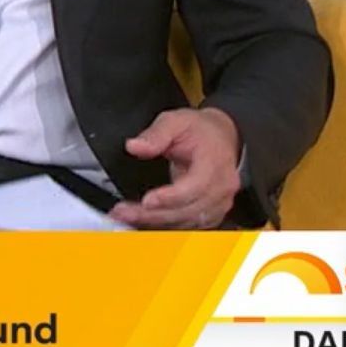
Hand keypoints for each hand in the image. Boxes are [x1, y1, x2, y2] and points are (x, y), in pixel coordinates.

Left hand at [110, 108, 241, 229]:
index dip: (170, 198)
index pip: (195, 188)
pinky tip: (144, 220)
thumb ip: (156, 134)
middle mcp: (221, 188)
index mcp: (215, 164)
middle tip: (123, 212)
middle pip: (188, 210)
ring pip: (187, 221)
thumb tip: (135, 146)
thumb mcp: (176, 121)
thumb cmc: (201, 131)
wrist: (222, 137)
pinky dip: (166, 224)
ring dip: (155, 222)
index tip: (146, 201)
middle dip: (153, 214)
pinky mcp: (212, 212)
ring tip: (127, 216)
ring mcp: (219, 203)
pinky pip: (188, 225)